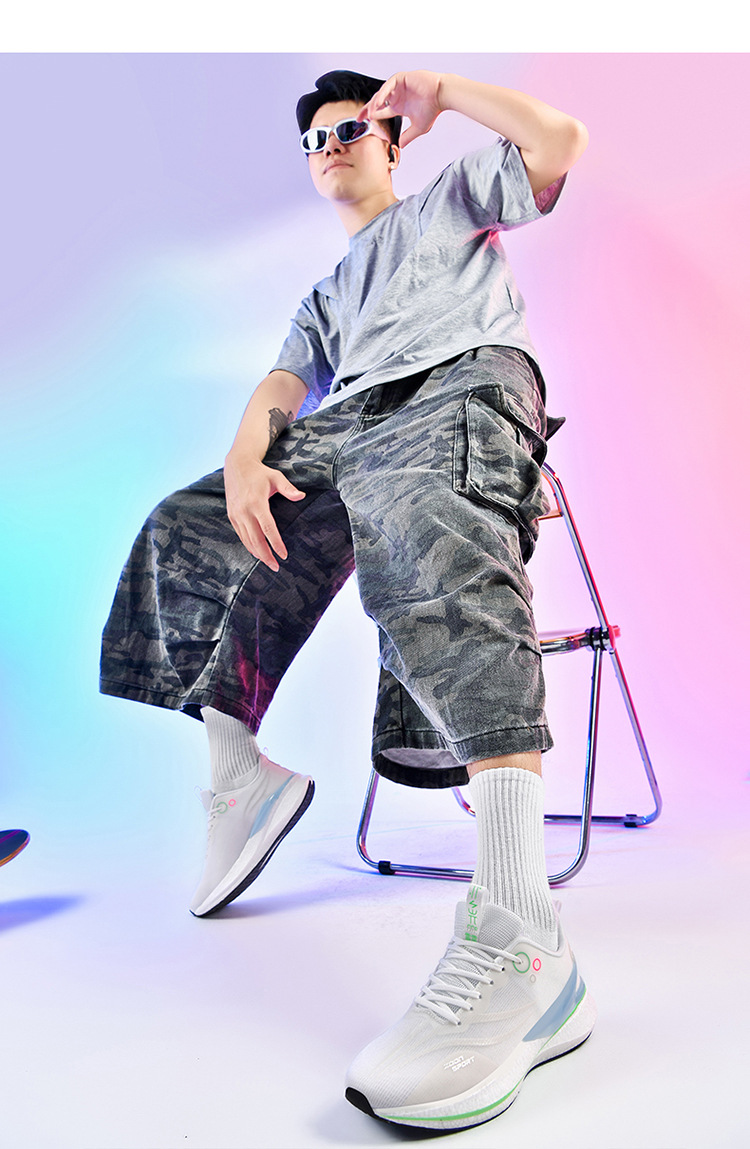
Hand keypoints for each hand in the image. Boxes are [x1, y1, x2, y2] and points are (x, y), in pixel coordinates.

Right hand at [223, 452, 304, 571]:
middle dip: (266, 556)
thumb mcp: (276, 477)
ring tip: (268, 563)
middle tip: (276, 567)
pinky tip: (257, 552)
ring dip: (257, 553)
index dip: (276, 544)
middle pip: (256, 539)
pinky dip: (249, 545)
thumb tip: (302, 496)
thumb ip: (288, 488)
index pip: (268, 529)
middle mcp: (244, 511)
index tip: (284, 555)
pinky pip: (240, 535)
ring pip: (247, 540)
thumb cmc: (260, 472)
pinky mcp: (231, 516)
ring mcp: (236, 514)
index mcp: (256, 503)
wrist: (236, 465)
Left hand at [359, 70, 443, 146]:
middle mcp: (396, 96)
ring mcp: (397, 87)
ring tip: (369, 114)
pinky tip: (377, 104)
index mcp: (398, 106)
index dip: (371, 116)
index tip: (362, 122)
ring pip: (381, 94)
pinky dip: (382, 95)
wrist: (441, 95)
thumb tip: (400, 146)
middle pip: (377, 102)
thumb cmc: (433, 109)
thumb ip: (408, 136)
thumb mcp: (418, 127)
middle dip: (367, 109)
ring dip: (374, 104)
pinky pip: (388, 87)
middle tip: (358, 118)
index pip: (380, 111)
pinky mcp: (400, 79)